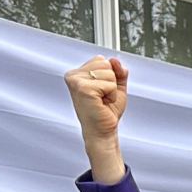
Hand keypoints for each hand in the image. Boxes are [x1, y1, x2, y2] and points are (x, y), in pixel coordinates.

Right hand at [64, 55, 128, 182]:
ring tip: (102, 100)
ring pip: (109, 73)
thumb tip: (115, 60)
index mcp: (77, 73)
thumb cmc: (106, 111)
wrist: (102, 130)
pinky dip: (112, 95)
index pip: (101, 60)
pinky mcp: (83, 88)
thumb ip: (118, 72)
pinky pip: (110, 84)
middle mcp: (73, 75)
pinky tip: (102, 103)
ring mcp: (76, 81)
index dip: (110, 76)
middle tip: (102, 97)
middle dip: (111, 82)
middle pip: (106, 64)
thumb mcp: (116, 87)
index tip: (102, 91)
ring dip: (112, 89)